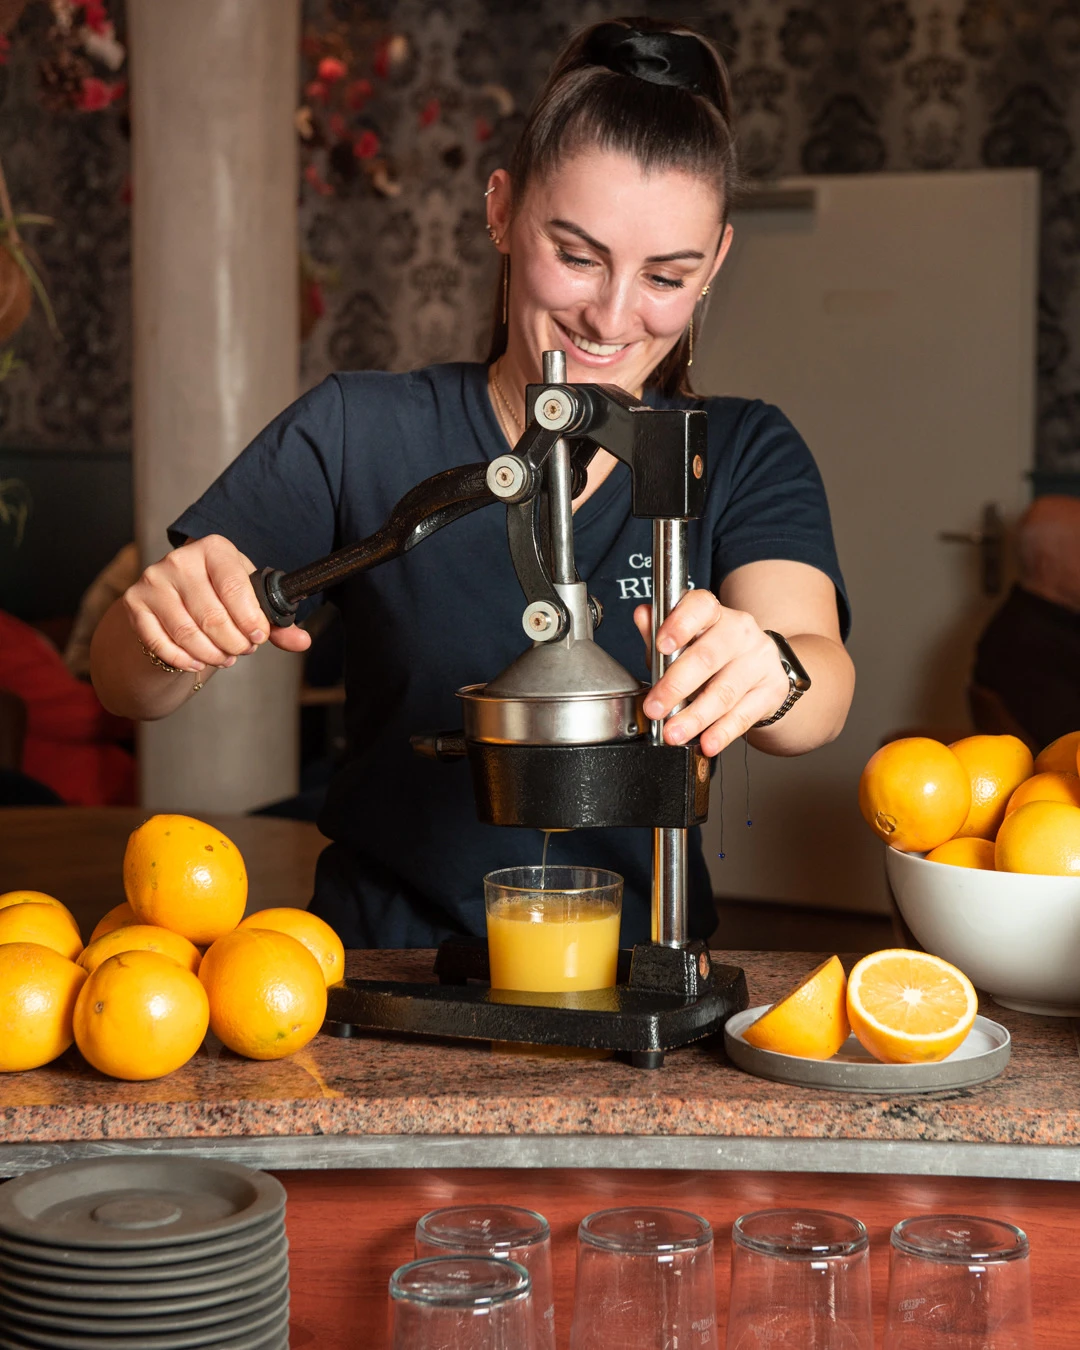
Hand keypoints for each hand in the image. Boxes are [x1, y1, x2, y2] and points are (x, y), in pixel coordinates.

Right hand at [122, 535, 311, 672]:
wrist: (177, 595)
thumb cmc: (222, 595)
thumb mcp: (251, 600)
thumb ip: (277, 622)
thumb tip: (302, 642)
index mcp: (214, 548)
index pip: (234, 587)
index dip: (250, 619)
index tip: (259, 636)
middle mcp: (179, 560)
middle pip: (212, 616)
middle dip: (234, 642)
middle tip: (243, 650)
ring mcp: (153, 580)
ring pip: (188, 633)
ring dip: (212, 654)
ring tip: (225, 657)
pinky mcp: (135, 603)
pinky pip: (161, 643)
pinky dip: (184, 660)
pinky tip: (198, 662)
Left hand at [633, 590, 789, 756]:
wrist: (759, 671)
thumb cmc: (712, 655)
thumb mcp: (682, 641)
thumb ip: (658, 632)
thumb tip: (643, 616)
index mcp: (714, 614)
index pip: (701, 607)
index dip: (680, 624)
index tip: (662, 646)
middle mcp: (740, 632)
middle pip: (707, 657)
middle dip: (676, 686)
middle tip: (655, 709)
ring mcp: (758, 660)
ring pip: (724, 691)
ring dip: (696, 717)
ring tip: (674, 733)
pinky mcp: (771, 689)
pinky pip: (744, 714)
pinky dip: (722, 732)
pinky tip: (707, 742)